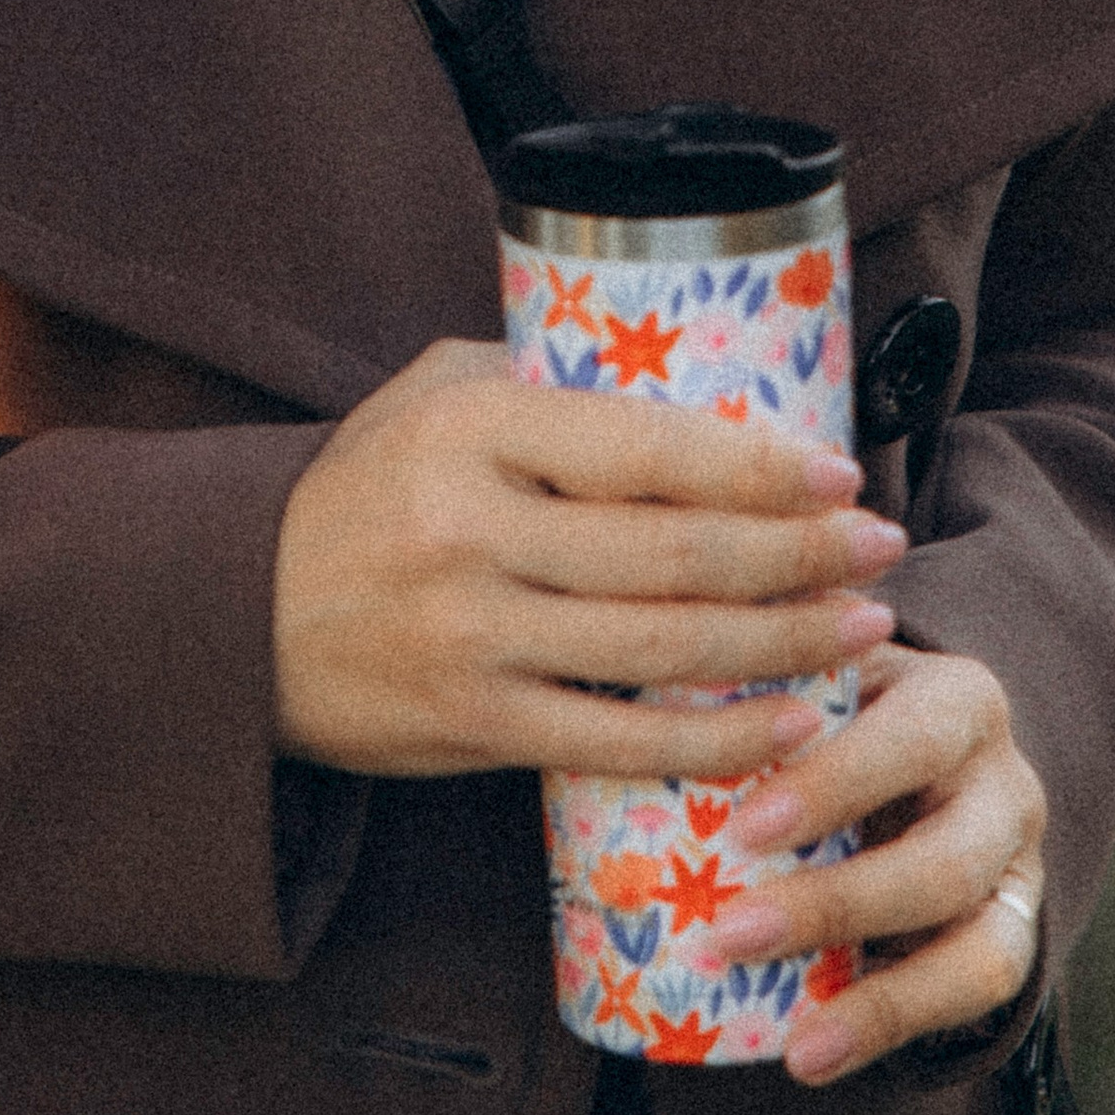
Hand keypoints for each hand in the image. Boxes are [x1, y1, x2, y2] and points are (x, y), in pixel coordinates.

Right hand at [271, 338, 906, 781]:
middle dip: (798, 553)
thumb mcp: (427, 394)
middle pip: (674, 552)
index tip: (839, 472)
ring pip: (662, 650)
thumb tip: (680, 374)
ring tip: (860, 627)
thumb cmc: (360, 491)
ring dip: (781, 643)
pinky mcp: (473, 724)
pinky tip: (787, 725)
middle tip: (880, 546)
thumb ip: (540, 377)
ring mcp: (473, 635)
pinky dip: (715, 740)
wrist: (234, 617)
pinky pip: (619, 740)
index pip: (647, 447)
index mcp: (473, 430)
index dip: (759, 465)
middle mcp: (473, 531)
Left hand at [694, 642, 1046, 1081]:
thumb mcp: (816, 666)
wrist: (922, 757)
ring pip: (978, 947)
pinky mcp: (1013, 937)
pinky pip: (972, 999)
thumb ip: (763, 655)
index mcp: (958, 698)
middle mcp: (1007, 781)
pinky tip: (812, 1055)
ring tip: (796, 1045)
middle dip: (838, 907)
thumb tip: (643, 670)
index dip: (834, 786)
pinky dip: (893, 1029)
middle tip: (730, 935)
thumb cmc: (838, 704)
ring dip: (879, 1000)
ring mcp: (1018, 869)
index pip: (910, 740)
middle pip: (944, 860)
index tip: (744, 828)